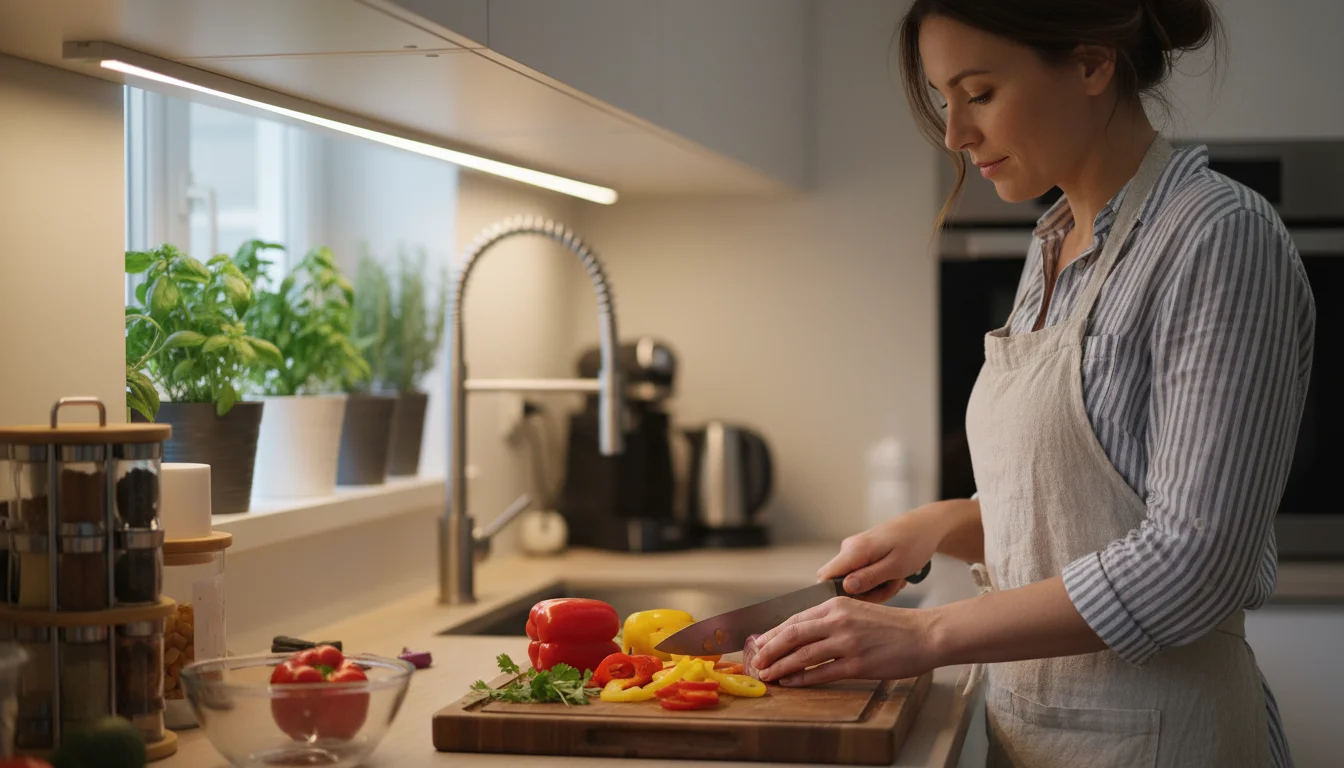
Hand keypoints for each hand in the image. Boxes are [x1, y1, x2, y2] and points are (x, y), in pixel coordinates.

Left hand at [747, 597, 936, 686]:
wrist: (924, 634)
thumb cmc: (892, 626)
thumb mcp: (857, 611)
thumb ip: (831, 618)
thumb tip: (803, 632)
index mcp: (836, 605)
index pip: (795, 618)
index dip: (773, 633)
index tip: (760, 643)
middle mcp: (838, 620)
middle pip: (792, 635)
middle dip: (769, 650)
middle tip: (757, 662)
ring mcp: (848, 642)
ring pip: (802, 655)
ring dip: (781, 667)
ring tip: (768, 675)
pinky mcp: (858, 664)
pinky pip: (822, 673)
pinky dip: (802, 679)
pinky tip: (791, 683)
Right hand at [817, 504, 947, 602]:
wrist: (926, 525)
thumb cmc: (915, 543)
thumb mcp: (895, 566)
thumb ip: (869, 578)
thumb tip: (845, 588)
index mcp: (854, 550)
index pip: (825, 577)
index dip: (836, 594)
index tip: (863, 600)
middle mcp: (849, 549)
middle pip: (842, 584)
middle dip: (867, 594)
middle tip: (892, 587)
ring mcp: (855, 550)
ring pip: (855, 581)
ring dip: (878, 587)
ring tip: (898, 579)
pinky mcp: (862, 553)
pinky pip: (863, 574)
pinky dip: (880, 580)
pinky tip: (895, 575)